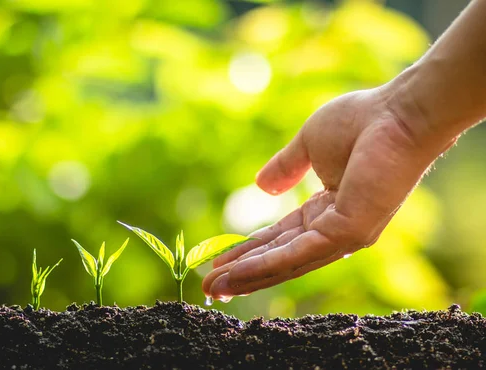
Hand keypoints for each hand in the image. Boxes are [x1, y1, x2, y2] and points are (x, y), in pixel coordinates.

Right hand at [202, 85, 455, 300]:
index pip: (280, 237)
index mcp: (327, 209)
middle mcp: (334, 230)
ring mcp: (343, 236)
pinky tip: (237, 275)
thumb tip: (261, 186)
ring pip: (286, 263)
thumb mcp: (308, 145)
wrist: (396, 113)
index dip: (249, 250)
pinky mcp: (347, 234)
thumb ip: (285, 168)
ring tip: (214, 288)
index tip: (219, 260)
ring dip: (248, 276)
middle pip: (280, 258)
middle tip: (209, 287)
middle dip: (243, 273)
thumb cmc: (360, 122)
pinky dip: (265, 266)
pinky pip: (298, 254)